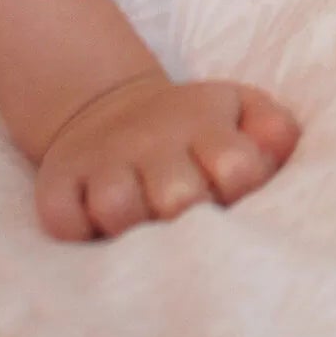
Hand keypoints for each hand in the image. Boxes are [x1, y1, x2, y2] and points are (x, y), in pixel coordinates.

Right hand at [34, 69, 299, 240]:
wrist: (109, 106)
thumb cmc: (191, 126)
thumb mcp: (240, 108)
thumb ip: (273, 129)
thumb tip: (276, 154)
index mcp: (204, 125)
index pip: (238, 167)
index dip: (241, 189)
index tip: (232, 194)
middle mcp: (152, 142)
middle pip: (177, 196)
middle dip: (187, 216)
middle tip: (186, 219)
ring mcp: (103, 161)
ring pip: (116, 207)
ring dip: (130, 227)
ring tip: (141, 225)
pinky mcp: (59, 181)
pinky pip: (63, 220)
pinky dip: (76, 231)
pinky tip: (94, 228)